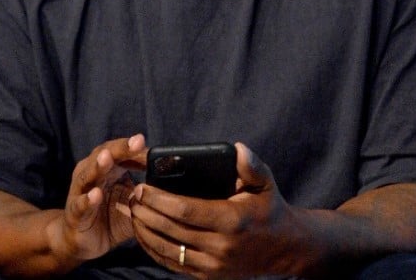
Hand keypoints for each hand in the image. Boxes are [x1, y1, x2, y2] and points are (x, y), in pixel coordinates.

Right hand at [52, 134, 146, 261]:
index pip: (122, 151)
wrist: (81, 242)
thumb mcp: (135, 202)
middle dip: (121, 148)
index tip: (147, 141)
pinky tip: (96, 194)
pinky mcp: (74, 214)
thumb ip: (150, 191)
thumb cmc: (111, 215)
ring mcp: (81, 192)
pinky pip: (80, 205)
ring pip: (88, 175)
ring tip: (107, 159)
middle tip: (136, 141)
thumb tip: (176, 183)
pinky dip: (87, 199)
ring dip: (98, 166)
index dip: (134, 146)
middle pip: (106, 155)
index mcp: (109, 168)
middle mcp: (92, 174)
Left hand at [130, 142, 315, 277]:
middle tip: (132, 196)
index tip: (144, 187)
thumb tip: (237, 149)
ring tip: (132, 213)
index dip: (160, 200)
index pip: (186, 210)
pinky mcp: (207, 275)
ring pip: (167, 249)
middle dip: (146, 212)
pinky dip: (153, 249)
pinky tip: (143, 235)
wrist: (283, 248)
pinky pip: (172, 264)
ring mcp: (212, 265)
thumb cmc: (270, 209)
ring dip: (144, 232)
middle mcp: (220, 246)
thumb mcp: (266, 183)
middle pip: (171, 230)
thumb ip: (251, 165)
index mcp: (232, 220)